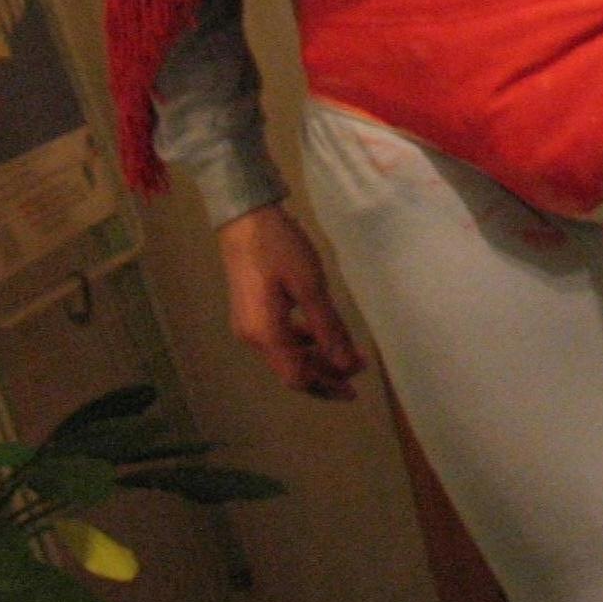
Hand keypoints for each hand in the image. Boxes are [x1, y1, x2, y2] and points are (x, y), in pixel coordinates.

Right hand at [217, 203, 365, 398]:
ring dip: (316, 357)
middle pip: (291, 370)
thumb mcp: (310, 285)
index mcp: (265, 334)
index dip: (328, 384)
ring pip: (286, 355)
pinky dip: (302, 341)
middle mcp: (253, 338)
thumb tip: (344, 363)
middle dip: (325, 374)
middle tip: (357, 371)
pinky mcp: (250, 311)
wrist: (245, 217)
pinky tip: (319, 332)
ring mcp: (248, 325)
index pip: (298, 377)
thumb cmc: (279, 247)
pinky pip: (279, 338)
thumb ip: (328, 327)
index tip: (355, 384)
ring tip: (345, 353)